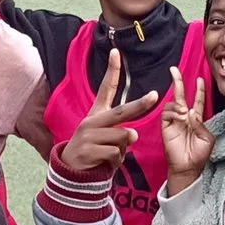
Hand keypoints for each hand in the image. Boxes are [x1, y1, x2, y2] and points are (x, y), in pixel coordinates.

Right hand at [57, 54, 158, 175]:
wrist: (70, 172)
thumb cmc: (93, 151)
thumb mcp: (105, 138)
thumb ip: (121, 133)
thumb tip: (132, 135)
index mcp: (96, 114)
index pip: (106, 89)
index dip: (112, 71)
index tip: (116, 52)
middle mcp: (91, 121)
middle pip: (120, 111)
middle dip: (139, 105)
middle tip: (154, 96)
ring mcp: (88, 136)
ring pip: (122, 138)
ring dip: (122, 150)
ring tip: (109, 155)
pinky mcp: (87, 151)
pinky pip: (115, 154)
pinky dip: (116, 162)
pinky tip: (105, 163)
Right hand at [160, 69, 214, 187]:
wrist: (187, 168)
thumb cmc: (199, 155)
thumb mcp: (207, 138)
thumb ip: (201, 124)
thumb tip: (190, 112)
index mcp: (197, 120)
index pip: (198, 101)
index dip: (199, 90)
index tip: (200, 79)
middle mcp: (184, 118)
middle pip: (181, 96)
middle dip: (178, 82)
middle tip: (174, 70)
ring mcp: (174, 121)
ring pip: (173, 104)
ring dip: (179, 105)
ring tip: (183, 113)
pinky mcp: (166, 127)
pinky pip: (166, 114)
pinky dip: (173, 112)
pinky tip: (179, 117)